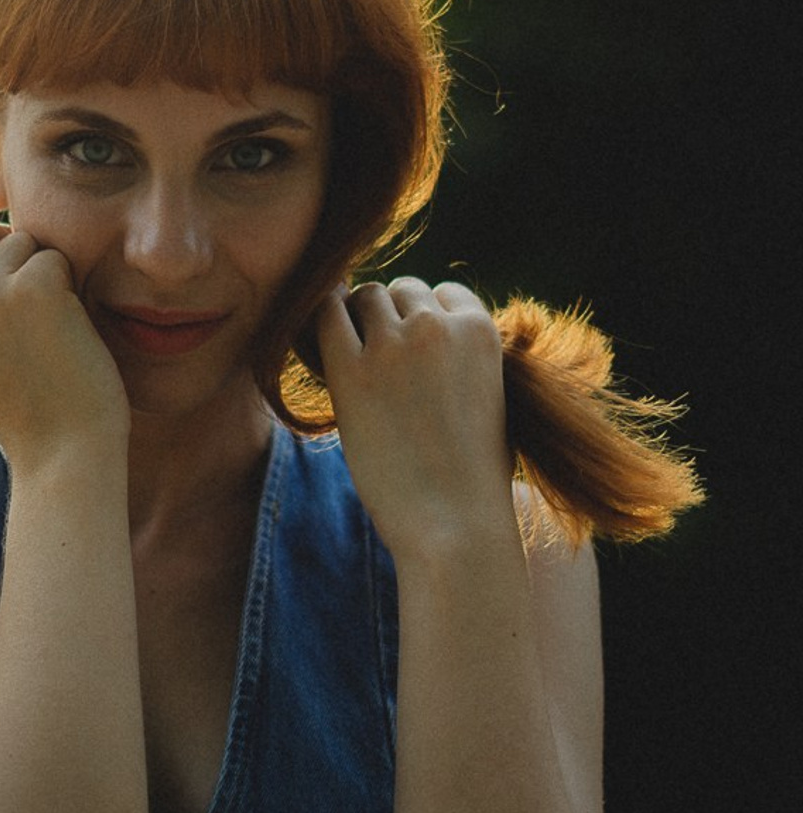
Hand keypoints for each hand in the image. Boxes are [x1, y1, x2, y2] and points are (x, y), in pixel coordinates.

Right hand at [0, 211, 128, 466]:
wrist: (64, 452)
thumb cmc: (29, 401)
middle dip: (3, 245)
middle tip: (27, 296)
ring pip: (17, 237)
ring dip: (41, 270)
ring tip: (46, 328)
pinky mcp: (32, 290)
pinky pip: (54, 256)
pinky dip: (69, 285)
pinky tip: (67, 332)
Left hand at [314, 277, 513, 557]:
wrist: (454, 522)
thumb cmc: (475, 477)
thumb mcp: (492, 400)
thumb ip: (467, 360)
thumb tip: (437, 342)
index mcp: (481, 330)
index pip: (444, 293)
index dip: (426, 319)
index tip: (416, 352)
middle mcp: (437, 326)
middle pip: (401, 291)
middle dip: (390, 320)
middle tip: (381, 362)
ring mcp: (393, 345)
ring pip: (364, 298)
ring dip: (357, 322)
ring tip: (357, 365)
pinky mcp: (352, 370)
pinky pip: (325, 317)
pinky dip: (321, 324)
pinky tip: (320, 352)